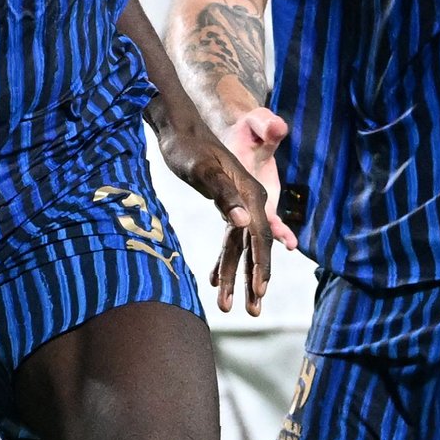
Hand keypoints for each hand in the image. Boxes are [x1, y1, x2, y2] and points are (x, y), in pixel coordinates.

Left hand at [151, 98, 289, 316]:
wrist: (177, 128)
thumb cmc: (187, 147)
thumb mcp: (202, 170)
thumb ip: (222, 193)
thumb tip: (244, 224)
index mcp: (250, 192)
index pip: (260, 236)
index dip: (261, 265)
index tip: (259, 291)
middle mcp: (250, 199)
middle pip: (255, 246)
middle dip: (253, 281)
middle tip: (251, 311)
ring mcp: (239, 203)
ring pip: (241, 247)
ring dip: (236, 276)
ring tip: (228, 306)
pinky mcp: (226, 204)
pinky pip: (230, 240)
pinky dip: (224, 260)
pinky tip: (214, 280)